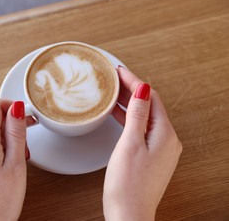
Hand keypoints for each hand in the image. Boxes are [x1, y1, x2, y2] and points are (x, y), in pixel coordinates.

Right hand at [103, 67, 181, 220]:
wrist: (128, 214)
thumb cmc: (128, 184)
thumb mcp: (130, 143)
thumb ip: (137, 115)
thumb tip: (143, 89)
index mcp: (164, 134)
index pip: (151, 97)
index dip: (134, 81)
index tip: (119, 71)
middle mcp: (166, 140)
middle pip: (149, 105)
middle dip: (131, 90)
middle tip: (112, 78)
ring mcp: (159, 148)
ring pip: (144, 117)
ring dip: (128, 103)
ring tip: (111, 92)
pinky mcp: (150, 156)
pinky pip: (141, 128)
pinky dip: (128, 118)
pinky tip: (116, 115)